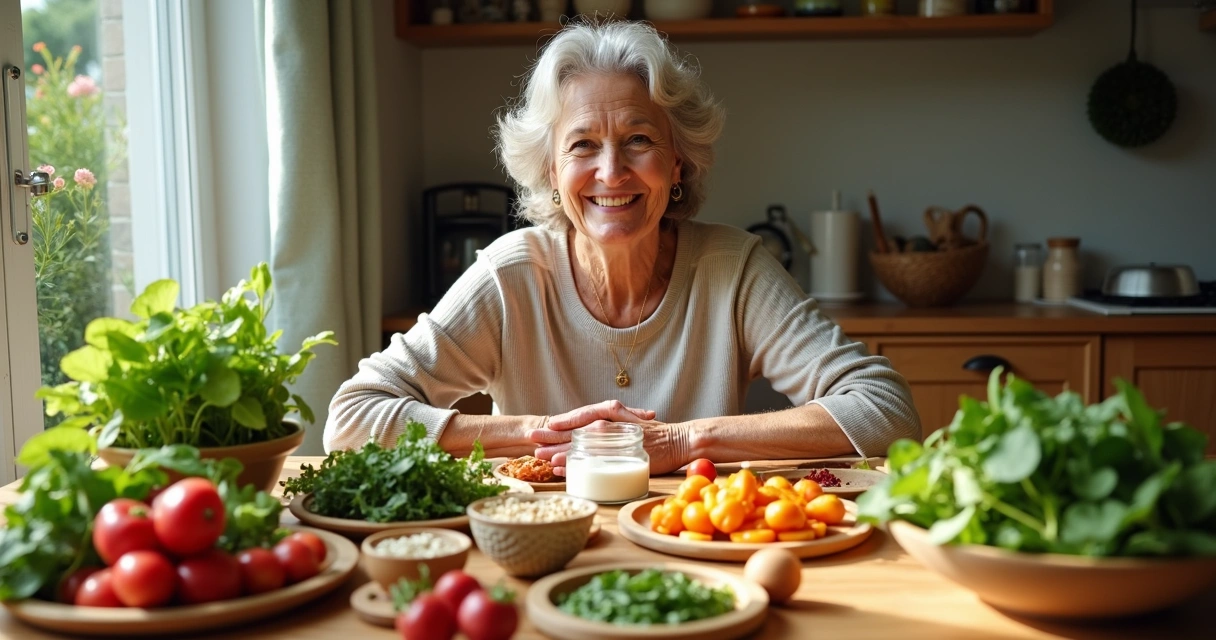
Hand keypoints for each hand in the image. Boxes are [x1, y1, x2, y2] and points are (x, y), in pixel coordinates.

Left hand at [528, 401, 689, 475]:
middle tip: (531, 440)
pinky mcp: (619, 452)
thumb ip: (615, 429)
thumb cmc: (658, 435)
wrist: (680, 440)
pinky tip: (561, 467)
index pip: (580, 418)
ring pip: (579, 442)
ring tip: (540, 456)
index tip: (544, 428)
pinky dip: (575, 461)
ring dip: (558, 449)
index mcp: (611, 415)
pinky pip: (591, 457)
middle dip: (551, 436)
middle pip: (574, 429)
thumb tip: (596, 438)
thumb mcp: (633, 426)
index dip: (561, 423)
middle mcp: (609, 423)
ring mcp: (614, 437)